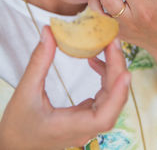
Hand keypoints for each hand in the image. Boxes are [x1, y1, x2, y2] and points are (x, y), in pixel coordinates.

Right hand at [0, 26, 130, 149]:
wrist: (15, 144)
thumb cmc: (17, 126)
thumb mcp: (25, 92)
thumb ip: (39, 62)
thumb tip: (48, 33)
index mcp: (72, 127)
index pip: (104, 116)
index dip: (118, 95)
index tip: (125, 72)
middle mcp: (85, 127)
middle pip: (112, 101)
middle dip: (117, 69)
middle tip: (113, 42)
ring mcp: (87, 122)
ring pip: (110, 98)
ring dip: (112, 72)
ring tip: (107, 47)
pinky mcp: (84, 116)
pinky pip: (103, 96)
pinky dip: (103, 77)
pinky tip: (95, 62)